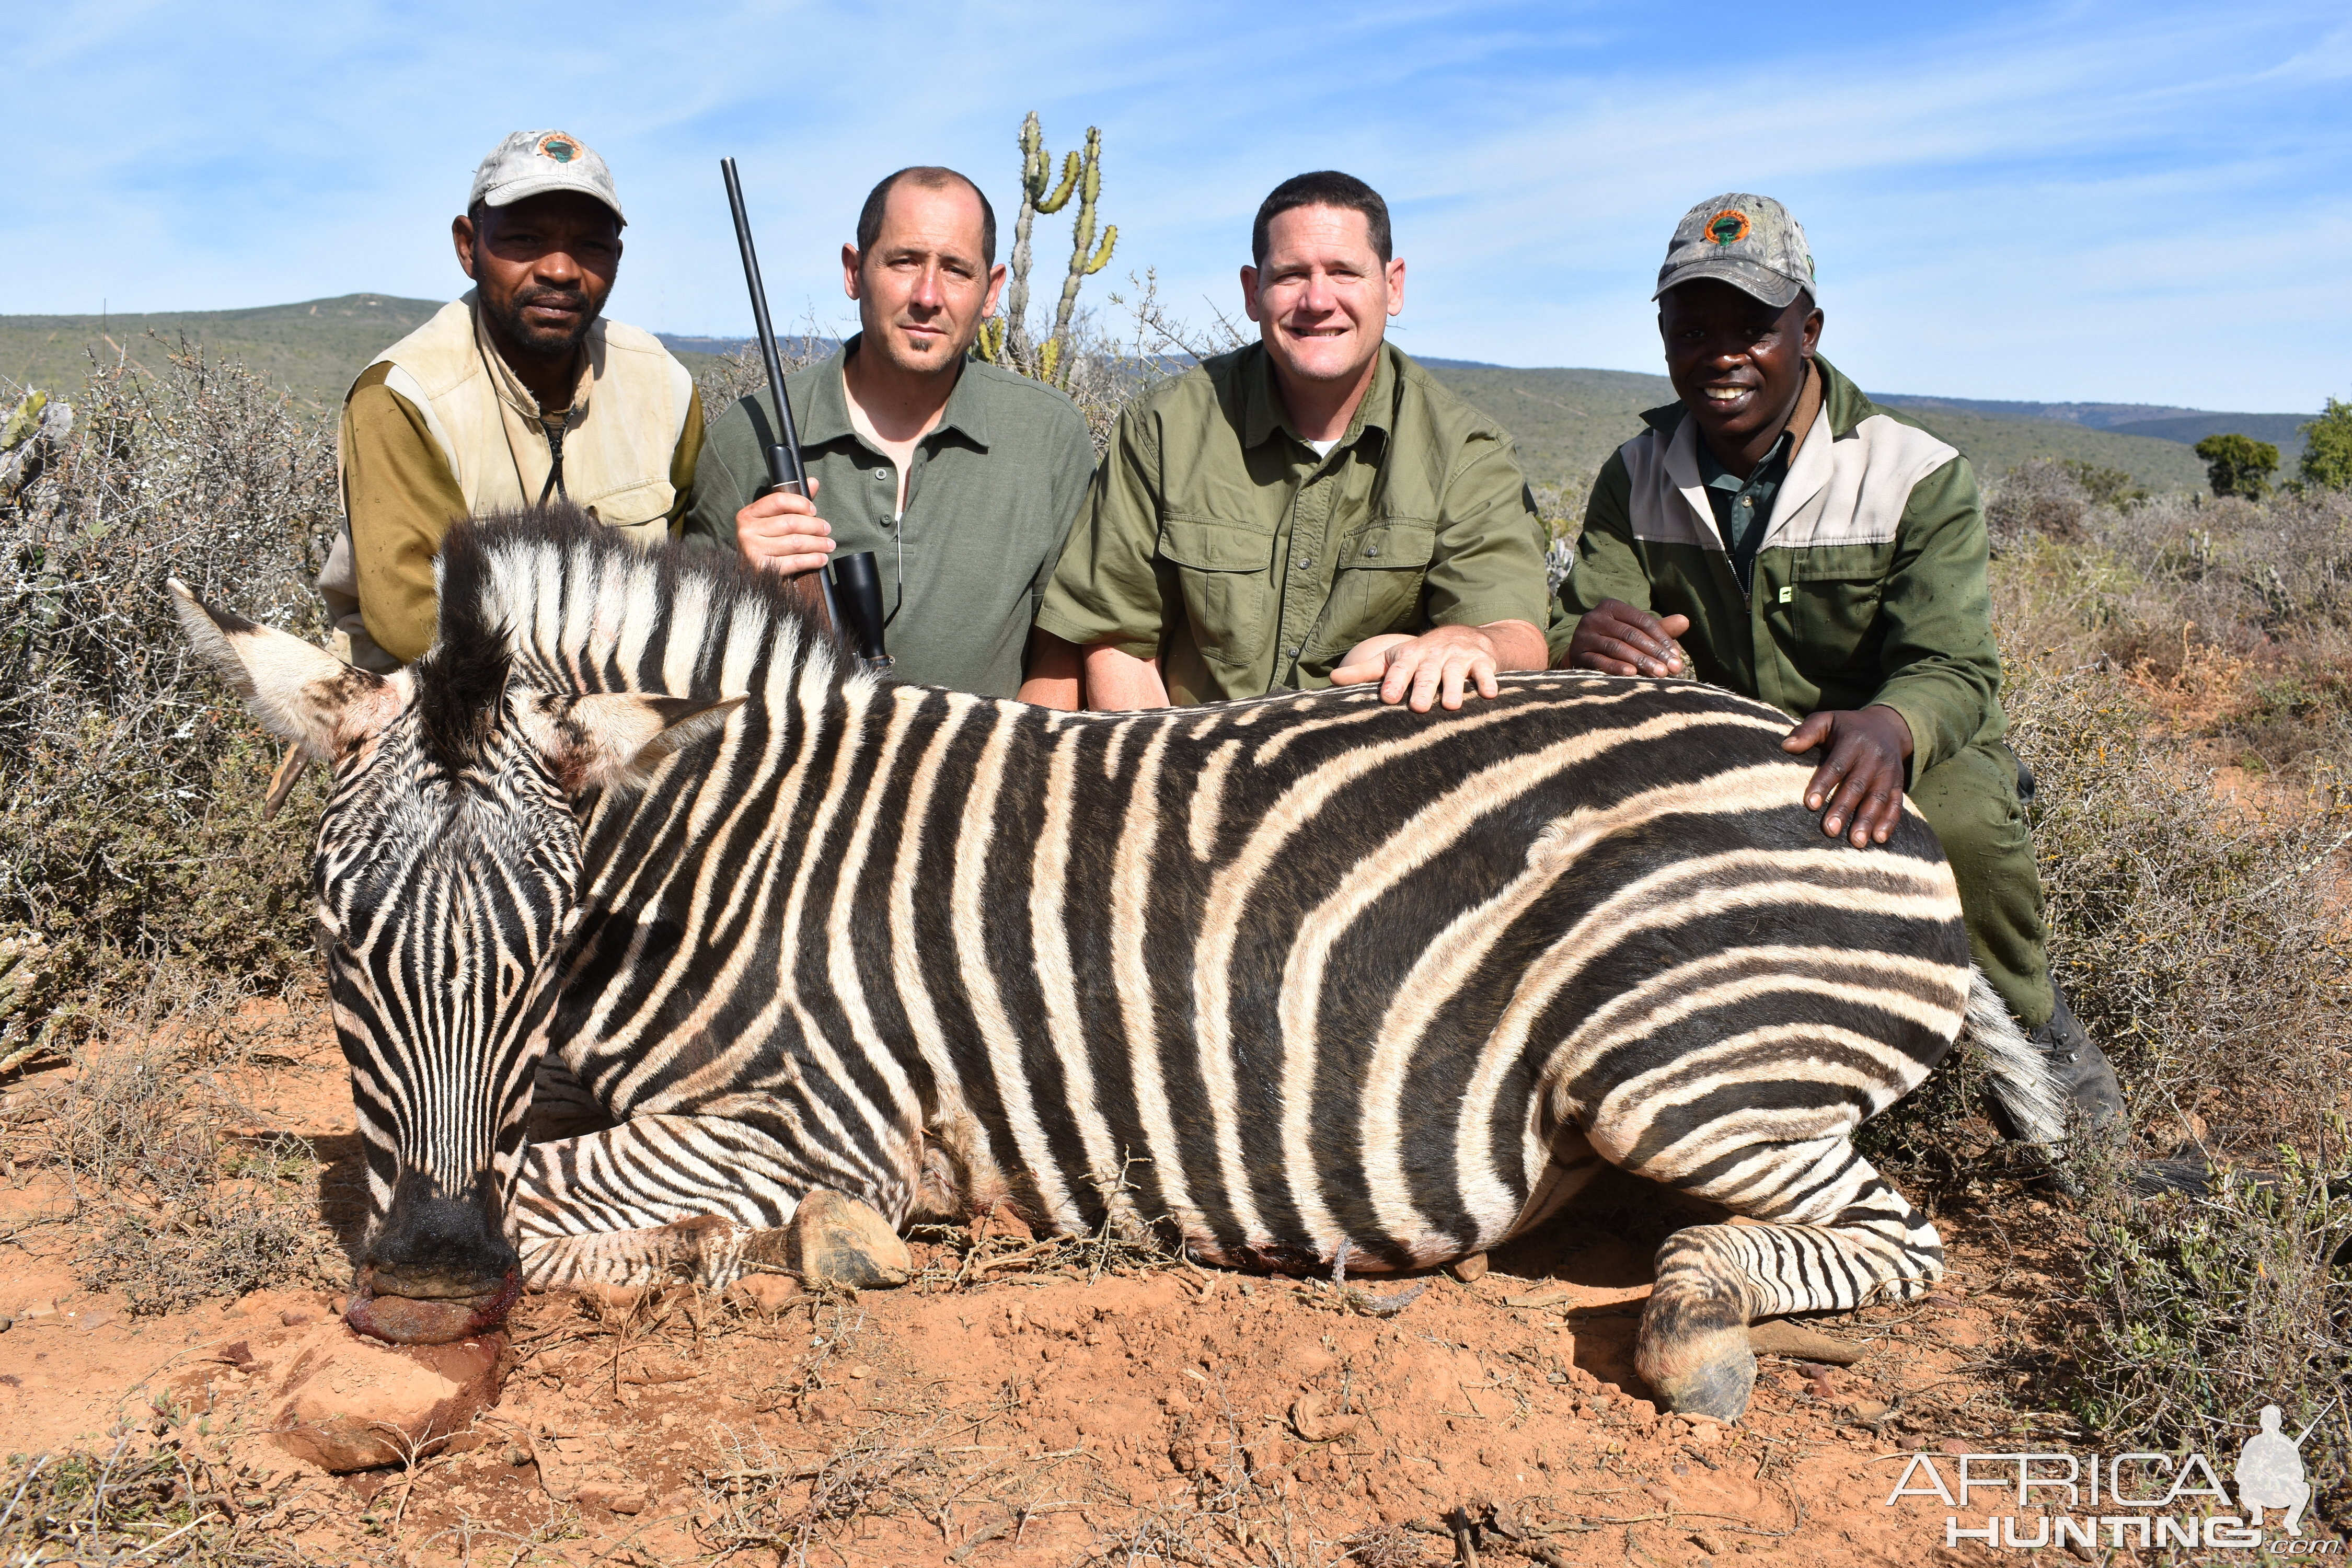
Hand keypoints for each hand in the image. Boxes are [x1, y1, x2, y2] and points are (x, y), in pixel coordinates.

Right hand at [735, 479, 831, 574]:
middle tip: (827, 529)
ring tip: (829, 545)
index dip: (800, 503)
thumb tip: (813, 482)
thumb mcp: (774, 520)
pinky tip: (822, 558)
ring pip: (795, 542)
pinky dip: (812, 559)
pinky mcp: (763, 569)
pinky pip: (794, 562)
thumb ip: (793, 502)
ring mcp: (753, 551)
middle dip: (814, 526)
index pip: (778, 501)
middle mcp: (747, 531)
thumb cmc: (766, 543)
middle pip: (790, 523)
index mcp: (748, 514)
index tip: (814, 510)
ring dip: (818, 543)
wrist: (750, 576)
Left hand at [1332, 625, 1504, 711]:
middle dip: (1423, 689)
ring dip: (1454, 689)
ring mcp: (1458, 659)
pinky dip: (1489, 682)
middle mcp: (1434, 656)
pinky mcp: (1482, 663)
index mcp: (1410, 656)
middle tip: (1418, 708)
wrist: (1465, 637)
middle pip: (1428, 674)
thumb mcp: (1392, 659)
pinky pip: (1486, 673)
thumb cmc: (1420, 656)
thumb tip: (1332, 679)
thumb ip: (1365, 671)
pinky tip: (1490, 695)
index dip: (1394, 682)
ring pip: (1455, 674)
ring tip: (1452, 706)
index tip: (1387, 698)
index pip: (1400, 670)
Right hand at [1566, 599, 1689, 676]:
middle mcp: (1594, 617)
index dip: (1662, 639)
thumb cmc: (1615, 642)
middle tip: (1672, 669)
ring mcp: (1583, 635)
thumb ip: (1659, 628)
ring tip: (1659, 674)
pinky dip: (1616, 667)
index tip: (1677, 657)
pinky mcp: (1577, 654)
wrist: (1581, 656)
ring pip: (1616, 647)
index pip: (1642, 621)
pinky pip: (1599, 661)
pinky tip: (1632, 674)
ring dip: (1640, 661)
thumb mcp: (1636, 633)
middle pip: (1630, 634)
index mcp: (1611, 607)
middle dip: (1654, 652)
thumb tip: (1685, 620)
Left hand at [1781, 705, 1914, 846]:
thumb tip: (1786, 745)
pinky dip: (1889, 822)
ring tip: (1855, 842)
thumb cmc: (1846, 727)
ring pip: (1878, 798)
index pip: (1836, 765)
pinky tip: (1879, 839)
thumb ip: (1807, 731)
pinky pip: (1896, 803)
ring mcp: (1888, 771)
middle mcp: (1873, 757)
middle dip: (1843, 808)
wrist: (1888, 726)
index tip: (1809, 804)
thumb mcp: (1827, 720)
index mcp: (1853, 742)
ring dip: (1867, 821)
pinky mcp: (1898, 783)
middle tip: (1829, 830)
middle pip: (1857, 785)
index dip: (1823, 785)